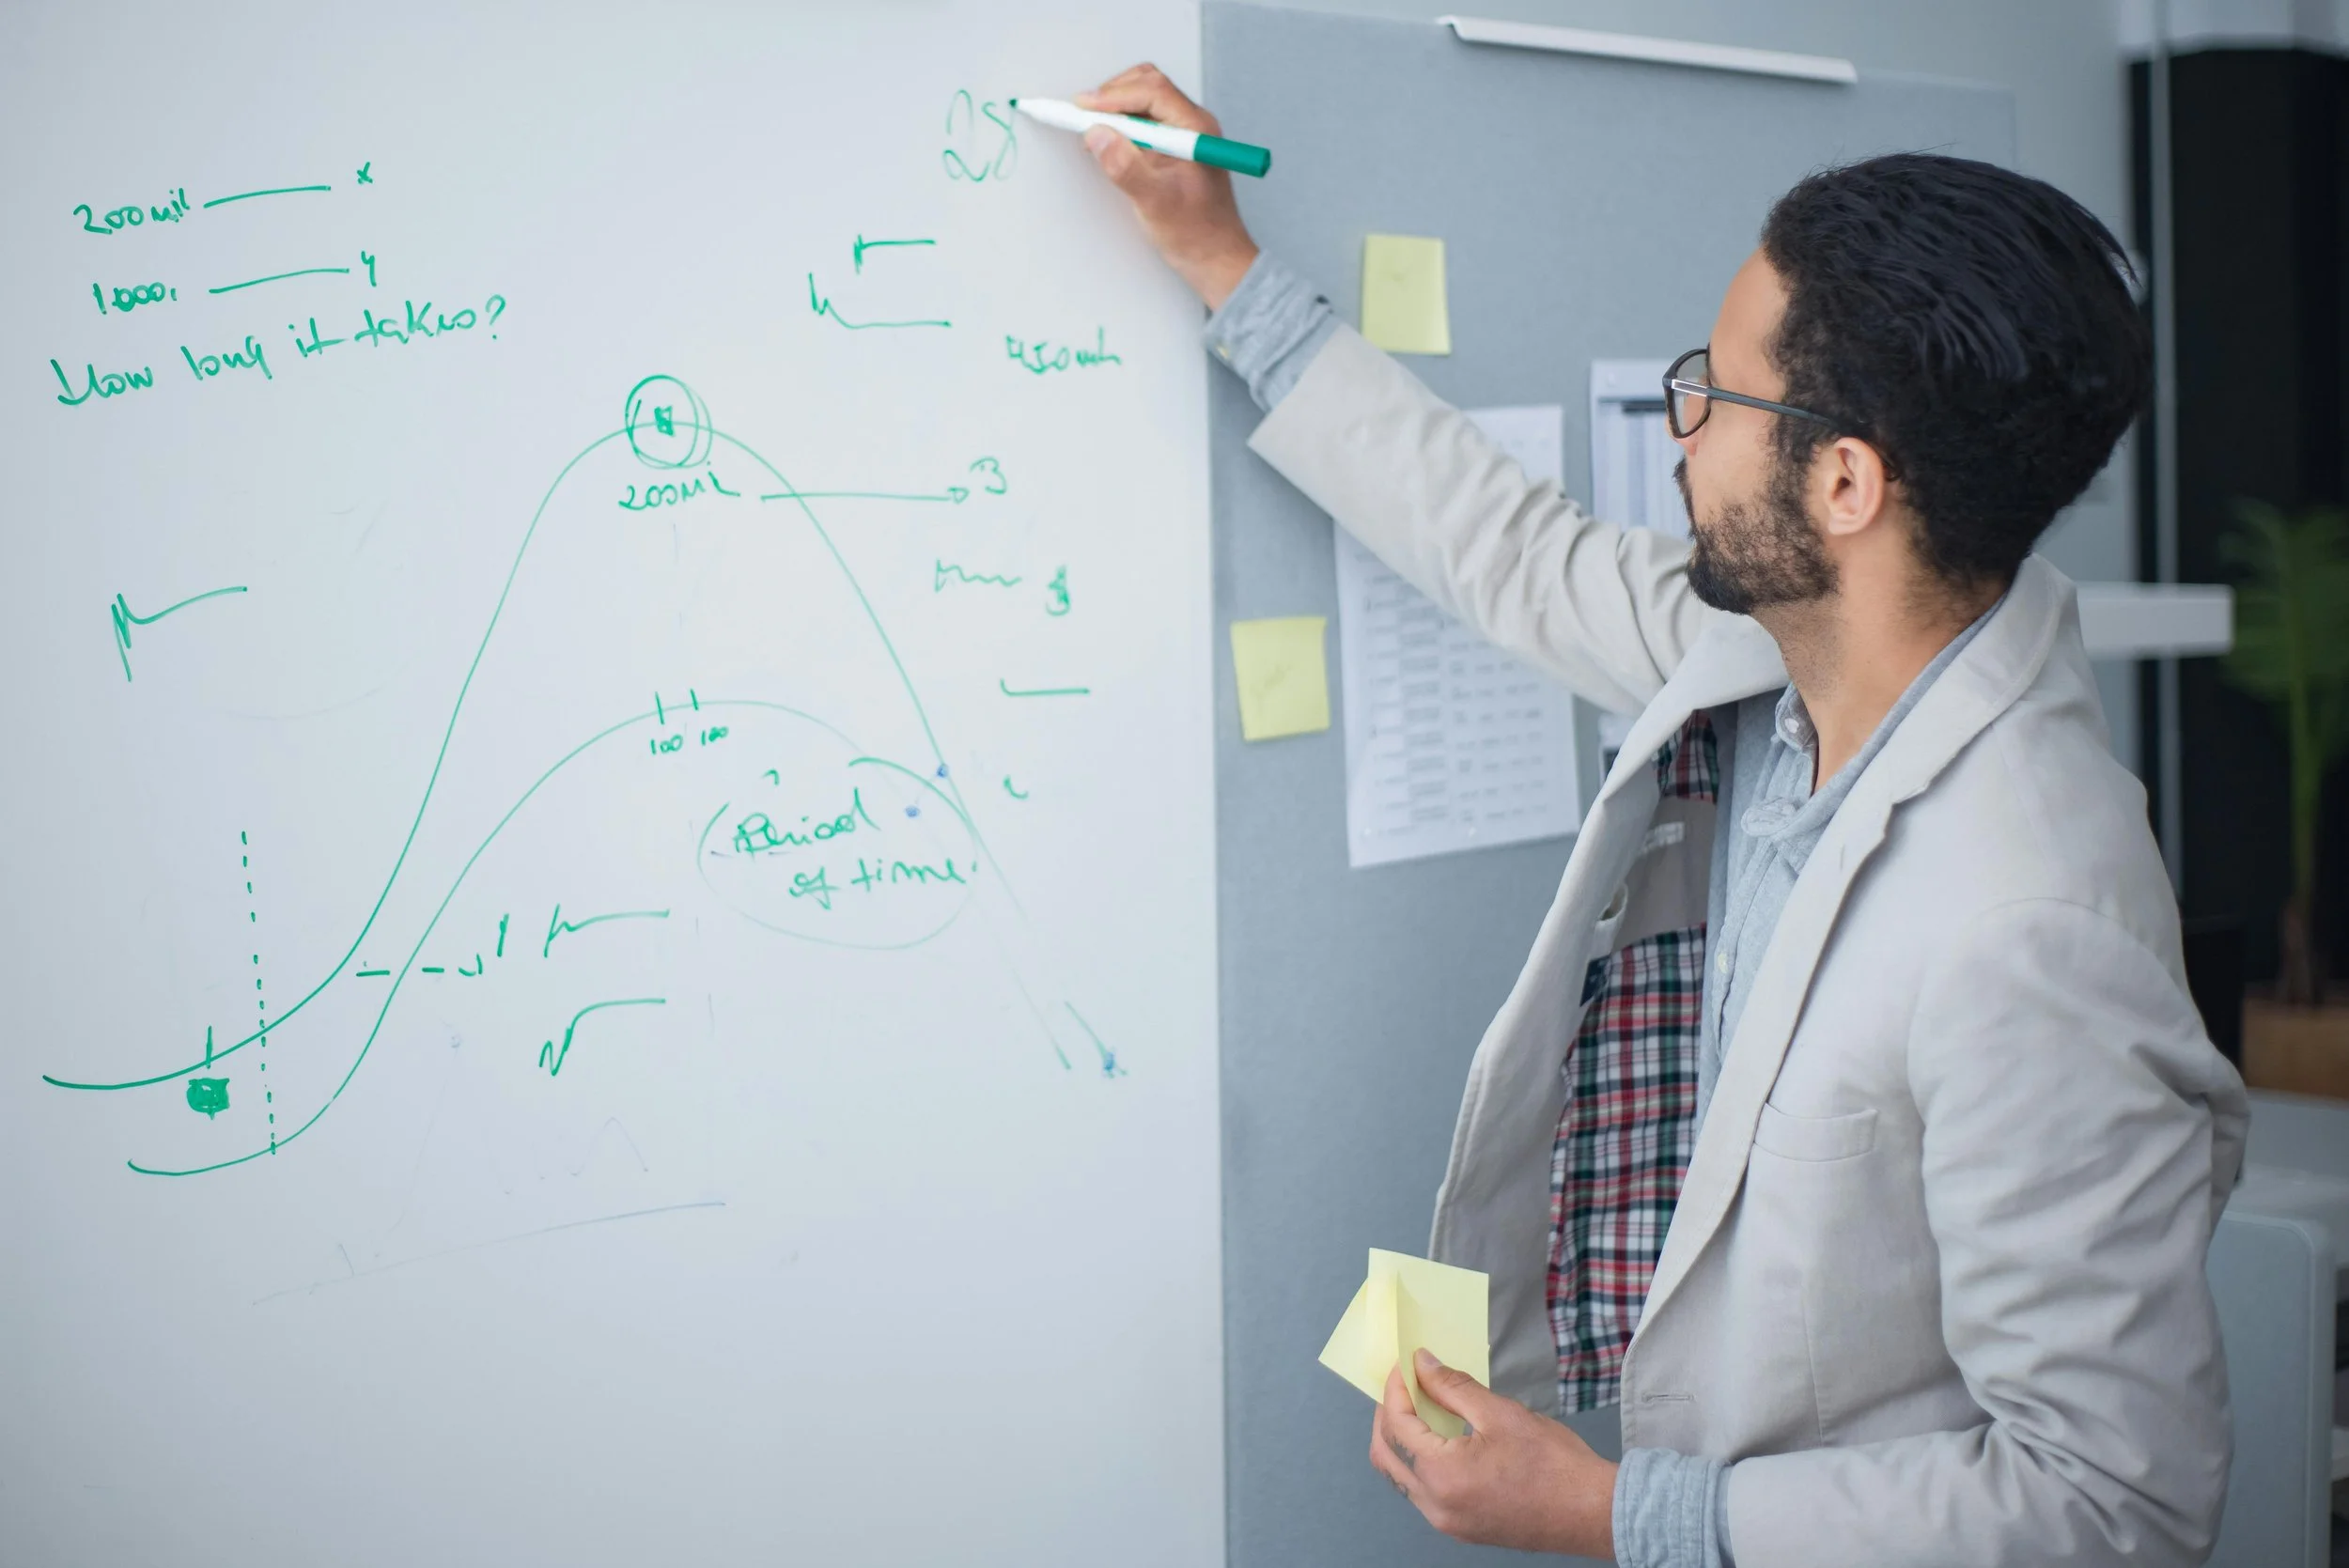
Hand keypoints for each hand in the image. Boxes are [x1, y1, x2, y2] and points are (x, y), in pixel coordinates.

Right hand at [1074, 63, 1258, 308]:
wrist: (1215, 258)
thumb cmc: (1197, 234)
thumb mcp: (1155, 203)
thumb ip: (1126, 168)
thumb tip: (1098, 136)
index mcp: (1196, 130)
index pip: (1153, 91)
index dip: (1113, 96)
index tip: (1082, 108)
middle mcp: (1193, 125)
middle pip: (1148, 86)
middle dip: (1112, 96)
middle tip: (1082, 116)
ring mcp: (1184, 134)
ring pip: (1144, 101)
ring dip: (1114, 110)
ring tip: (1091, 132)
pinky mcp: (1173, 147)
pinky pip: (1144, 122)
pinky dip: (1121, 125)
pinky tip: (1106, 144)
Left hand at [1368, 1349, 1617, 1558]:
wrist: (1593, 1513)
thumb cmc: (1555, 1465)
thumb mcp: (1501, 1413)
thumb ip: (1454, 1387)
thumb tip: (1423, 1365)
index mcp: (1442, 1477)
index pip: (1396, 1426)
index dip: (1395, 1390)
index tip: (1404, 1365)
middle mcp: (1435, 1506)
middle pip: (1386, 1455)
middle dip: (1388, 1415)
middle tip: (1405, 1384)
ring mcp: (1447, 1522)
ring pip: (1401, 1476)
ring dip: (1402, 1440)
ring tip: (1423, 1406)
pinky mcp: (1462, 1527)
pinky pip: (1423, 1491)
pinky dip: (1421, 1461)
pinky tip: (1442, 1437)